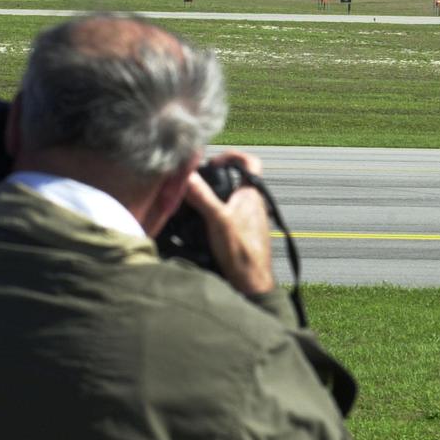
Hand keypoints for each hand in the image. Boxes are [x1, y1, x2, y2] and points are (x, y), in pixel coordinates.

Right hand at [183, 150, 274, 295]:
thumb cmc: (242, 252)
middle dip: (215, 179)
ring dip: (214, 198)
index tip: (213, 162)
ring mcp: (250, 219)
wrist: (252, 282)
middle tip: (196, 183)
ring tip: (194, 203)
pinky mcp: (243, 233)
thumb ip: (201, 196)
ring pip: (231, 199)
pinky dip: (215, 215)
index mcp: (251, 194)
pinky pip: (229, 216)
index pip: (251, 162)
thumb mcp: (217, 220)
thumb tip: (185, 175)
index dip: (233, 156)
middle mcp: (254, 204)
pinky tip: (201, 224)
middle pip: (236, 180)